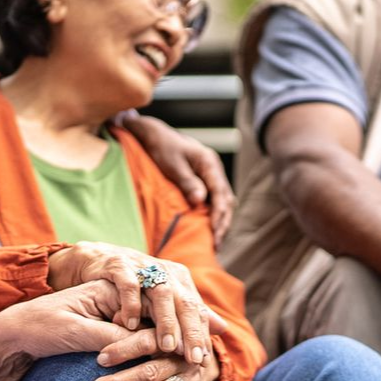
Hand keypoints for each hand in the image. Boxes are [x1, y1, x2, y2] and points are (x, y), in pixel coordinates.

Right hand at [47, 242, 210, 365]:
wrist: (96, 261)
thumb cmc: (133, 287)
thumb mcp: (163, 301)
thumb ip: (190, 314)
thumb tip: (222, 329)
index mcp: (179, 280)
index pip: (196, 309)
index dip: (201, 335)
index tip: (202, 361)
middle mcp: (164, 272)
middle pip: (184, 302)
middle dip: (189, 332)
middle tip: (191, 358)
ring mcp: (142, 266)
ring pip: (161, 293)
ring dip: (165, 321)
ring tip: (165, 347)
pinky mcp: (119, 265)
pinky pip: (128, 284)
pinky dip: (131, 304)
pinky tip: (129, 325)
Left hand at [89, 330, 219, 380]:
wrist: (192, 351)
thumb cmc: (154, 335)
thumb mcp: (145, 321)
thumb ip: (131, 321)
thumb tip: (118, 317)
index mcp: (171, 334)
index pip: (148, 340)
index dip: (123, 350)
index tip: (100, 359)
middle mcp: (183, 356)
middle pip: (152, 370)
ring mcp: (193, 378)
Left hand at [123, 112, 235, 245]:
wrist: (154, 135)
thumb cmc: (161, 147)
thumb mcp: (171, 164)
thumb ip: (187, 182)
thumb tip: (200, 201)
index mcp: (209, 163)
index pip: (220, 193)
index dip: (219, 215)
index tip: (215, 232)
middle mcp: (214, 170)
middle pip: (226, 200)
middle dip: (223, 224)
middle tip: (216, 245)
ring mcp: (211, 176)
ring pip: (223, 202)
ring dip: (221, 222)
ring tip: (216, 243)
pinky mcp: (205, 182)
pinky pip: (215, 201)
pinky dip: (214, 216)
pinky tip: (210, 230)